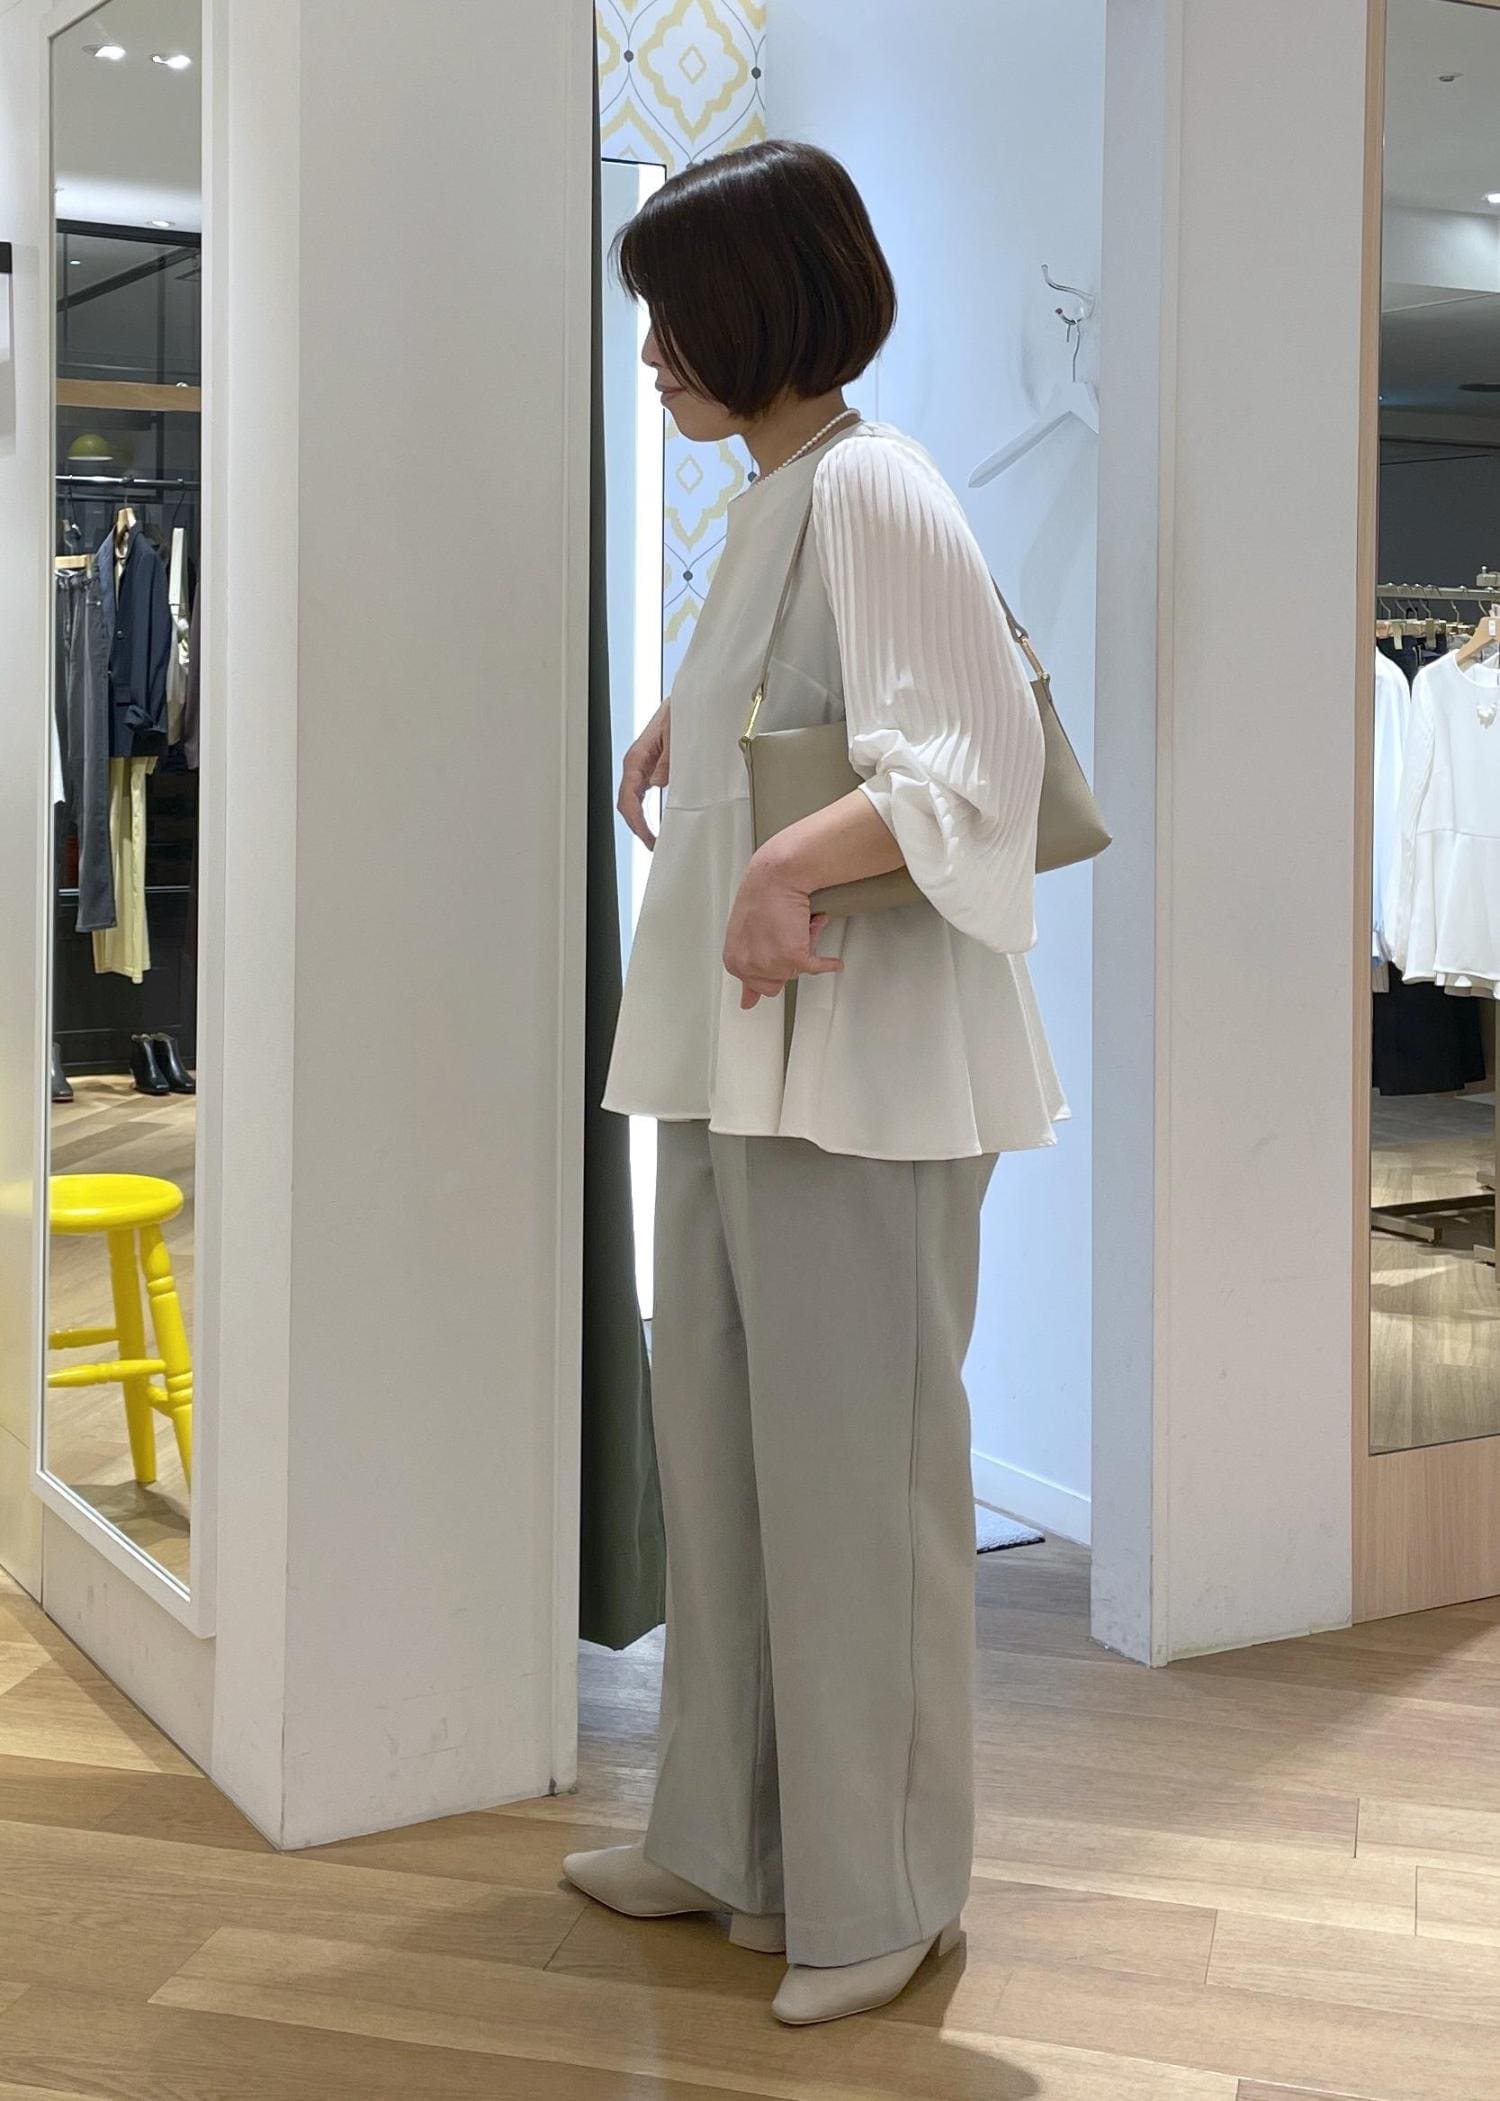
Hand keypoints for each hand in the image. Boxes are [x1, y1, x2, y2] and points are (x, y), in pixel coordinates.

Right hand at [618, 702, 670, 848]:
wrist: (690, 699)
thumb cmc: (682, 711)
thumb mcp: (677, 733)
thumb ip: (667, 758)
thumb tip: (657, 782)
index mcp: (637, 756)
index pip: (628, 796)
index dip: (636, 820)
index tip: (648, 836)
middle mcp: (637, 763)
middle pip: (627, 802)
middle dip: (637, 827)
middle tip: (652, 845)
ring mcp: (643, 766)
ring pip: (633, 800)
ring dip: (640, 821)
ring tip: (652, 839)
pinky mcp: (652, 768)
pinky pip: (642, 794)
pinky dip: (645, 811)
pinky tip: (655, 822)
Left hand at [723, 849, 844, 1009]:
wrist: (776, 875)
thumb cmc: (762, 895)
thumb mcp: (743, 936)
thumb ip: (747, 970)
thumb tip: (747, 1003)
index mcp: (734, 962)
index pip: (757, 986)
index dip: (773, 966)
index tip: (776, 953)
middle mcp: (749, 966)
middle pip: (781, 980)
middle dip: (790, 958)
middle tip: (789, 930)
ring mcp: (770, 963)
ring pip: (799, 971)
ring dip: (807, 947)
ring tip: (800, 923)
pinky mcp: (792, 956)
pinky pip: (816, 967)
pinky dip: (828, 963)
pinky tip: (834, 962)